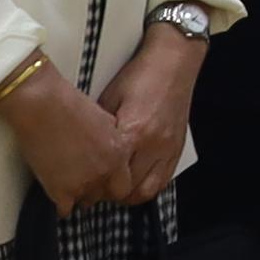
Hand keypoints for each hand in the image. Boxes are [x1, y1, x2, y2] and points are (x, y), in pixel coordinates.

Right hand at [0, 63, 140, 212]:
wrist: (41, 106)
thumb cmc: (70, 104)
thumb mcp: (104, 120)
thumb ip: (113, 140)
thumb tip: (113, 148)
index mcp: (118, 155)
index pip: (124, 186)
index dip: (113, 184)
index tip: (103, 181)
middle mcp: (105, 173)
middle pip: (104, 195)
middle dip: (96, 189)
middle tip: (83, 179)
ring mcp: (83, 184)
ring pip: (85, 202)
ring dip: (78, 194)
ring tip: (67, 180)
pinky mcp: (60, 191)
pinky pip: (65, 210)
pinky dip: (60, 203)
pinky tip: (56, 191)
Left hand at [100, 23, 203, 204]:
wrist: (173, 63)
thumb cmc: (140, 76)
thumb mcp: (110, 98)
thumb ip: (101, 128)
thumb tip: (85, 148)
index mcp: (132, 132)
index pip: (111, 174)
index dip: (95, 185)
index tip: (83, 186)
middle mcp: (153, 146)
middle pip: (128, 188)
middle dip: (109, 195)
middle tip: (94, 192)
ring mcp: (168, 150)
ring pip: (147, 190)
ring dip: (129, 196)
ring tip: (115, 192)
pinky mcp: (177, 149)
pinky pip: (163, 181)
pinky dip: (148, 187)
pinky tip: (136, 184)